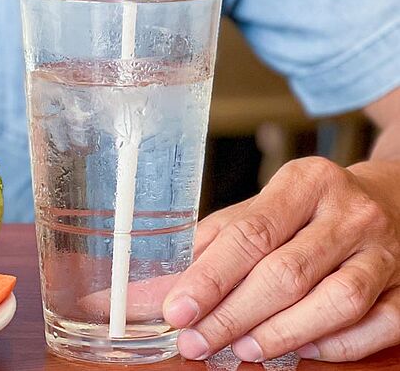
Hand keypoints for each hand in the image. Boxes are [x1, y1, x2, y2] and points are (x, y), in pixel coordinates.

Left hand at [163, 156, 399, 361]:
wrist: (392, 198)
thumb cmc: (310, 209)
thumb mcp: (262, 207)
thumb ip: (215, 243)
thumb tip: (157, 291)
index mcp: (306, 182)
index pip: (251, 234)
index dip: (210, 277)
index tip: (177, 310)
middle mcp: (350, 213)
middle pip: (288, 273)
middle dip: (234, 315)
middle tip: (196, 341)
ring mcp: (385, 252)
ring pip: (337, 301)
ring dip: (282, 333)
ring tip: (241, 349)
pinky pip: (377, 325)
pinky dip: (335, 344)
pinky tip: (299, 349)